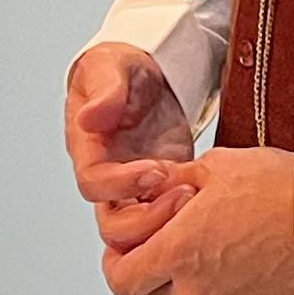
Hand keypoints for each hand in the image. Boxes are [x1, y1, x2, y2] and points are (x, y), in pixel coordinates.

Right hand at [64, 42, 198, 252]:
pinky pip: (165, 214)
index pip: (93, 183)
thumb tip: (89, 119)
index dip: (121, 184)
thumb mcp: (109, 65)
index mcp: (88, 147)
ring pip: (138, 229)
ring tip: (196, 194)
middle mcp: (108, 173)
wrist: (148, 66)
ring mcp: (134, 184)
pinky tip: (204, 197)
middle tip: (183, 194)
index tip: (155, 170)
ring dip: (165, 222)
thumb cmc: (120, 66)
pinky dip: (182, 216)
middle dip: (147, 218)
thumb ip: (105, 90)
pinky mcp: (162, 184)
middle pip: (114, 224)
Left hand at [99, 147, 293, 294]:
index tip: (124, 254)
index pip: (121, 280)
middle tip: (168, 255)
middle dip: (150, 279)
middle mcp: (195, 291)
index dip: (116, 267)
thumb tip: (149, 187)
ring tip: (199, 277)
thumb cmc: (280, 186)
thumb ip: (175, 180)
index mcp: (179, 250)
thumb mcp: (219, 165)